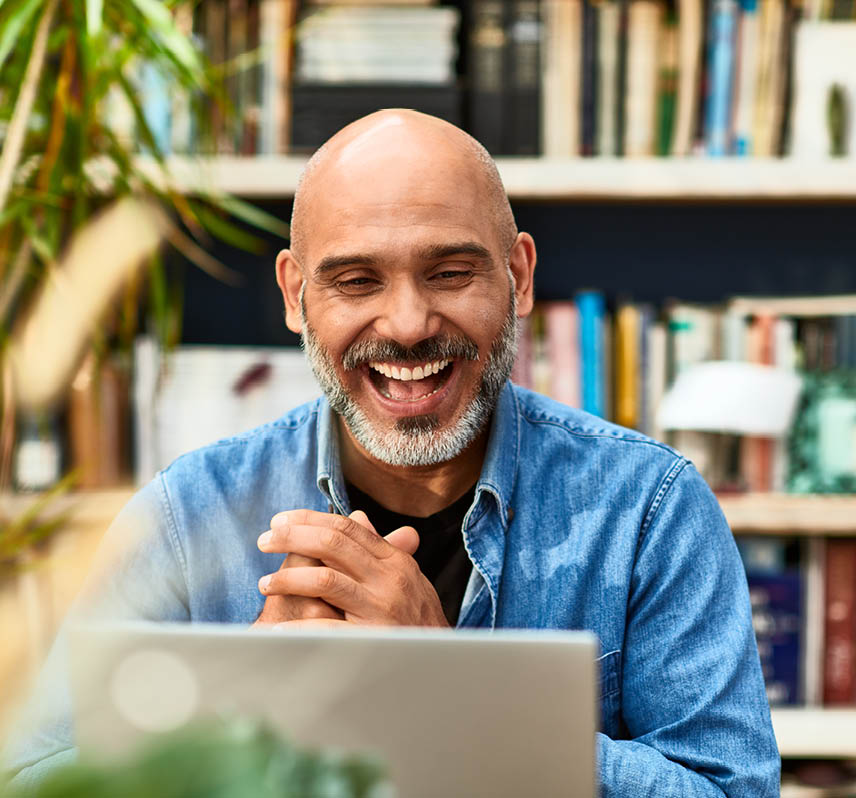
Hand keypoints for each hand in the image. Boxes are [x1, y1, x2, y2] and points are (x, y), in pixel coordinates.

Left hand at [257, 508, 448, 627]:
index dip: (310, 520)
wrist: (444, 664)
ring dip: (288, 579)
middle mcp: (390, 579)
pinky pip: (328, 629)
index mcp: (395, 560)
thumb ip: (379, 548)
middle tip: (264, 541)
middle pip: (333, 545)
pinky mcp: (373, 639)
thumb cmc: (419, 619)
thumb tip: (356, 516)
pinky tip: (278, 630)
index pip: (347, 528)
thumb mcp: (406, 577)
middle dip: (292, 538)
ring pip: (326, 580)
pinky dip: (298, 629)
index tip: (280, 521)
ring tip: (265, 584)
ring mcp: (382, 609)